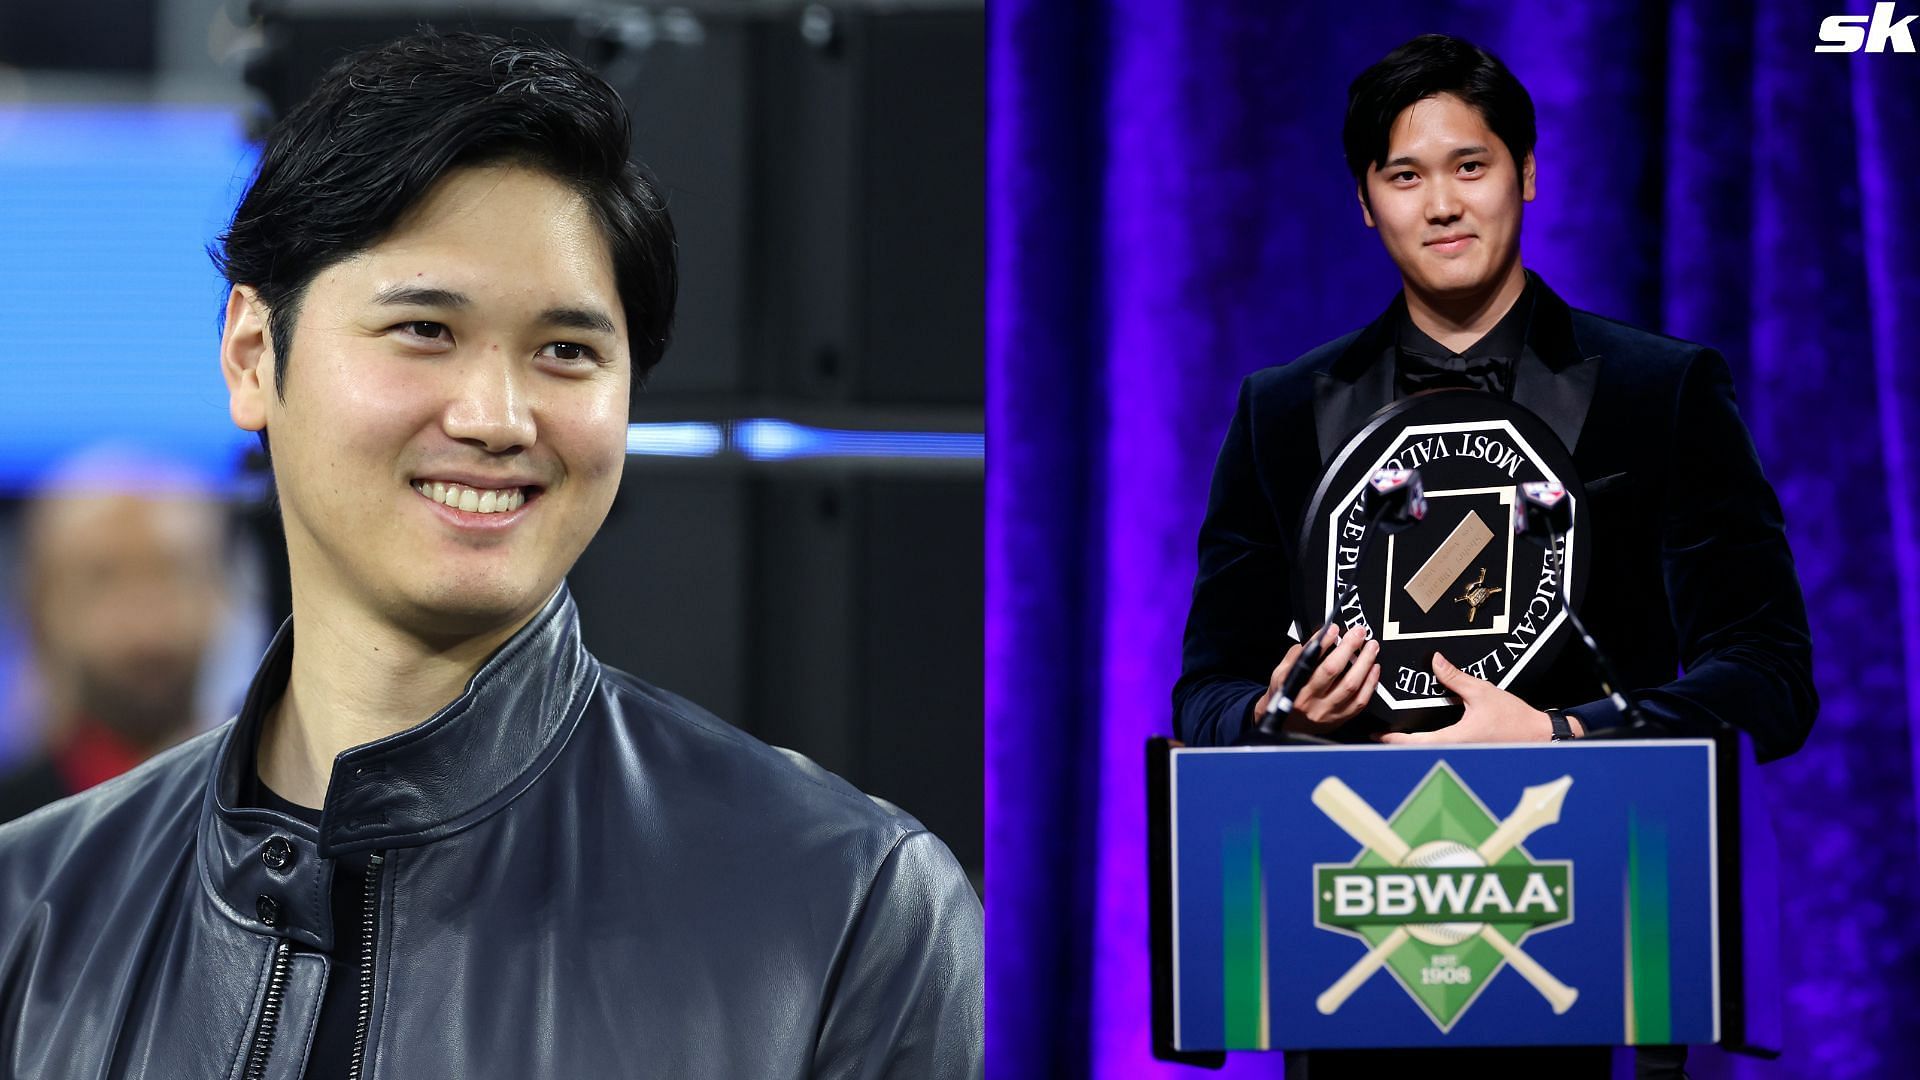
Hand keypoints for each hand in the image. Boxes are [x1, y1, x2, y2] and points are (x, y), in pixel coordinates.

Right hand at [1254, 625, 1379, 734]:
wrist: (1288, 727)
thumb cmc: (1285, 697)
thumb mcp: (1280, 675)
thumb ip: (1295, 656)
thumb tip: (1316, 638)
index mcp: (1294, 687)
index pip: (1309, 660)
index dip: (1323, 642)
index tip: (1333, 628)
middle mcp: (1310, 700)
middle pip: (1333, 670)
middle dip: (1348, 647)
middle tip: (1359, 632)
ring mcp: (1327, 711)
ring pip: (1351, 685)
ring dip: (1364, 663)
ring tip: (1371, 647)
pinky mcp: (1340, 719)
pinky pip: (1360, 701)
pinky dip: (1370, 683)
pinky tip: (1374, 668)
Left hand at [1379, 652, 1580, 744]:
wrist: (1540, 736)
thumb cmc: (1515, 718)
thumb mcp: (1482, 692)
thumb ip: (1455, 677)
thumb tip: (1434, 660)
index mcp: (1455, 738)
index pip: (1415, 742)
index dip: (1393, 740)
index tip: (1376, 735)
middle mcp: (1455, 750)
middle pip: (1417, 751)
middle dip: (1397, 744)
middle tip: (1378, 734)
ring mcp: (1462, 753)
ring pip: (1429, 752)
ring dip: (1412, 745)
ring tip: (1394, 735)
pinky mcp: (1469, 751)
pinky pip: (1442, 749)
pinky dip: (1427, 743)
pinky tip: (1421, 735)